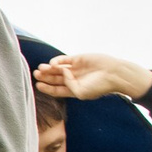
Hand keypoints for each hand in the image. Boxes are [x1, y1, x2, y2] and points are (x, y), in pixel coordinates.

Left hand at [35, 52, 151, 100]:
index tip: (37, 86)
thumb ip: (68, 85)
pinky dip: (57, 61)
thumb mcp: (81, 92)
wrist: (115, 73)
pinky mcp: (79, 59)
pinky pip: (65, 59)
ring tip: (40, 69)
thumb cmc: (99, 86)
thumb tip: (61, 73)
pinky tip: (52, 64)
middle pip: (55, 78)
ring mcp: (76, 68)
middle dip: (44, 77)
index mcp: (74, 89)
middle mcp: (73, 79)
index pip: (56, 89)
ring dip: (48, 69)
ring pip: (58, 68)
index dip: (46, 88)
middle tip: (36, 74)